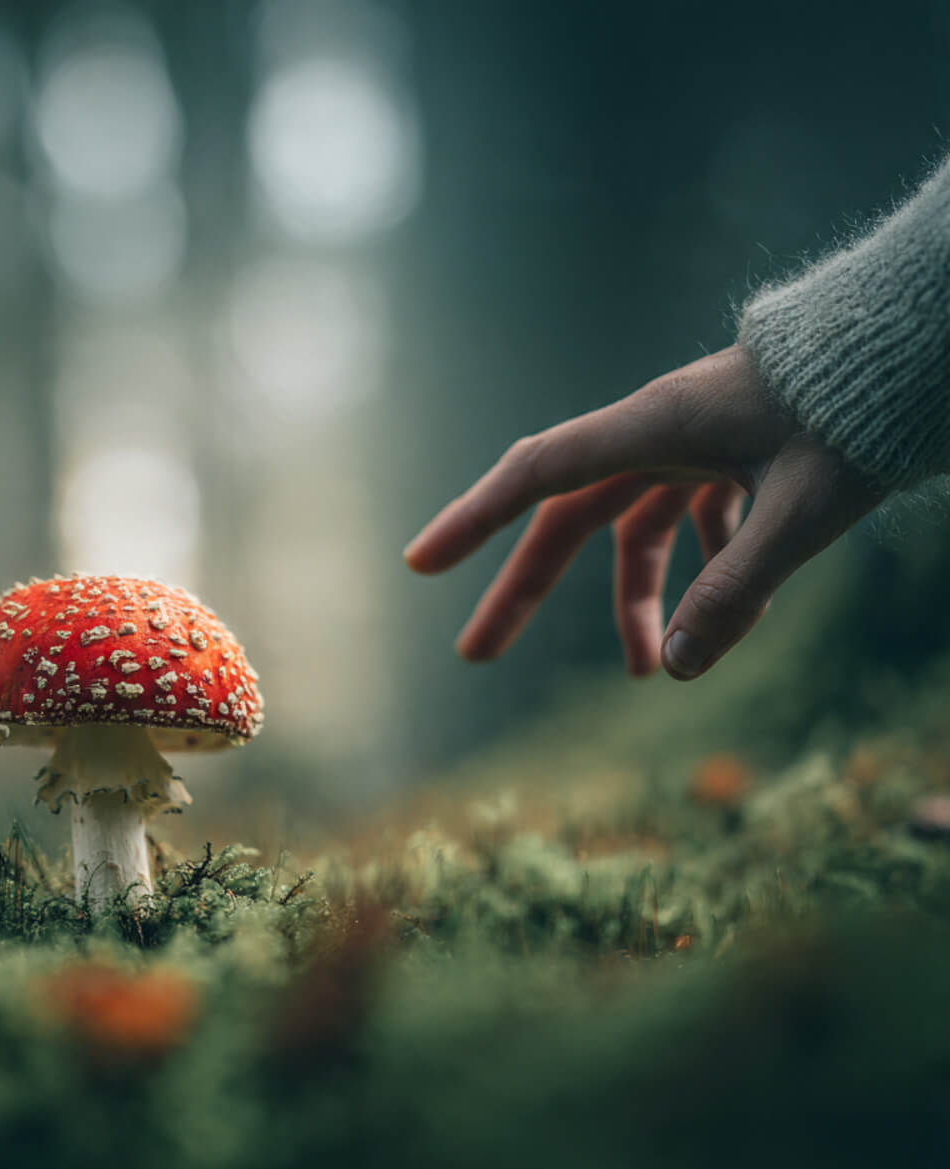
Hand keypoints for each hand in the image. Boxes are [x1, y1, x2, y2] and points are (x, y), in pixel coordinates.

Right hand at [403, 345, 880, 680]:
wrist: (920, 346)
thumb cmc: (862, 411)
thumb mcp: (803, 510)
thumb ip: (737, 588)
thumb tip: (676, 668)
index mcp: (655, 427)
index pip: (538, 475)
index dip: (472, 519)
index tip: (419, 563)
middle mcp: (659, 435)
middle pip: (567, 520)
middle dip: (524, 591)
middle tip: (477, 653)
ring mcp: (694, 446)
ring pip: (632, 532)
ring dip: (632, 602)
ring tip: (643, 671)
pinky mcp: (731, 458)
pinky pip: (695, 524)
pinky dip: (705, 573)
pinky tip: (738, 615)